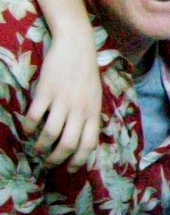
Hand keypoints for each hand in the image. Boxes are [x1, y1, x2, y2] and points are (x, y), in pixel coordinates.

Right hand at [26, 30, 100, 171]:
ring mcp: (63, 101)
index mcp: (94, 112)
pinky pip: (34, 117)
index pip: (89, 144)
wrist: (77, 45)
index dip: (80, 161)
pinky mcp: (46, 92)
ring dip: (41, 147)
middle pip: (69, 144)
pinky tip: (28, 131)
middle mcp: (80, 109)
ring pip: (50, 134)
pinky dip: (29, 129)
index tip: (71, 168)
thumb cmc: (86, 72)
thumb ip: (91, 116)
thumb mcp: (96, 96)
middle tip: (49, 163)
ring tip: (38, 149)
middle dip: (57, 159)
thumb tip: (85, 139)